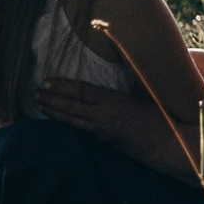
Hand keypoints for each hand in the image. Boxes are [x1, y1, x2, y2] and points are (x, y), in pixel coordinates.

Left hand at [34, 77, 189, 171]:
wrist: (168, 147)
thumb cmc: (161, 117)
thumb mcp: (146, 93)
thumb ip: (132, 78)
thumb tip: (123, 56)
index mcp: (115, 103)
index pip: (83, 92)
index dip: (64, 86)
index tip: (48, 81)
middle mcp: (105, 117)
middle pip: (73, 107)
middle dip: (52, 100)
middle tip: (36, 93)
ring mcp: (103, 132)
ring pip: (73, 121)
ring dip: (55, 112)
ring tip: (40, 104)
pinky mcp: (105, 142)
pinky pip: (80, 130)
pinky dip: (67, 123)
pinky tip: (58, 119)